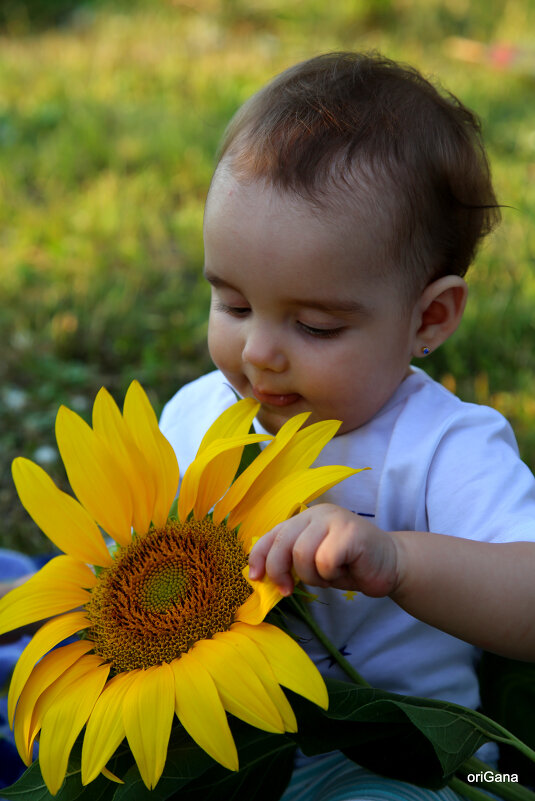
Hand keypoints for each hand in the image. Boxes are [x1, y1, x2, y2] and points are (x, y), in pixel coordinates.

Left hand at [248, 503, 400, 597]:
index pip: (272, 534)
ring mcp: (335, 519)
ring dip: (313, 576)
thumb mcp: (313, 563)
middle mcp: (317, 514)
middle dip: (279, 571)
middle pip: (283, 543)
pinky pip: (325, 561)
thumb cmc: (350, 566)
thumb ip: (290, 561)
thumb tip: (258, 575)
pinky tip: (345, 571)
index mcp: (304, 518)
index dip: (259, 556)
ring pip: (303, 554)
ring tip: (330, 576)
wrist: (391, 566)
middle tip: (287, 590)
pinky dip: (331, 575)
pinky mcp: (351, 532)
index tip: (256, 577)